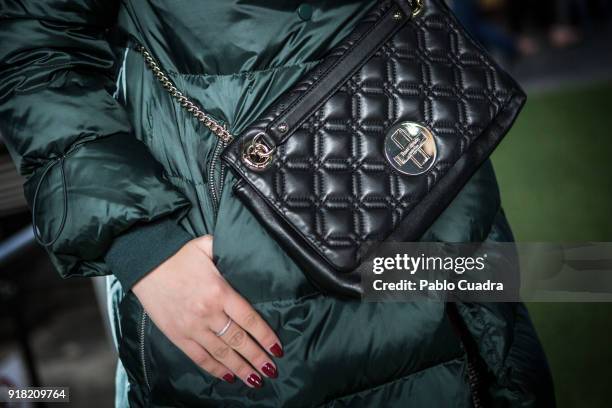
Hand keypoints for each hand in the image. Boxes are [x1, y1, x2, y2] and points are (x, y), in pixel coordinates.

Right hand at [132, 235, 282, 387]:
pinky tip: (228, 376)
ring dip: (240, 368)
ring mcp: (192, 327)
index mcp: (220, 291)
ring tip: (255, 380)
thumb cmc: (179, 254)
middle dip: (257, 358)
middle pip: (238, 340)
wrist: (144, 264)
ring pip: (221, 353)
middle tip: (271, 370)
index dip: (265, 336)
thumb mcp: (208, 246)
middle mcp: (208, 313)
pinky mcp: (177, 336)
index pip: (249, 319)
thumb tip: (250, 247)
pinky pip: (199, 357)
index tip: (277, 348)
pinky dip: (215, 369)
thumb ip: (230, 250)